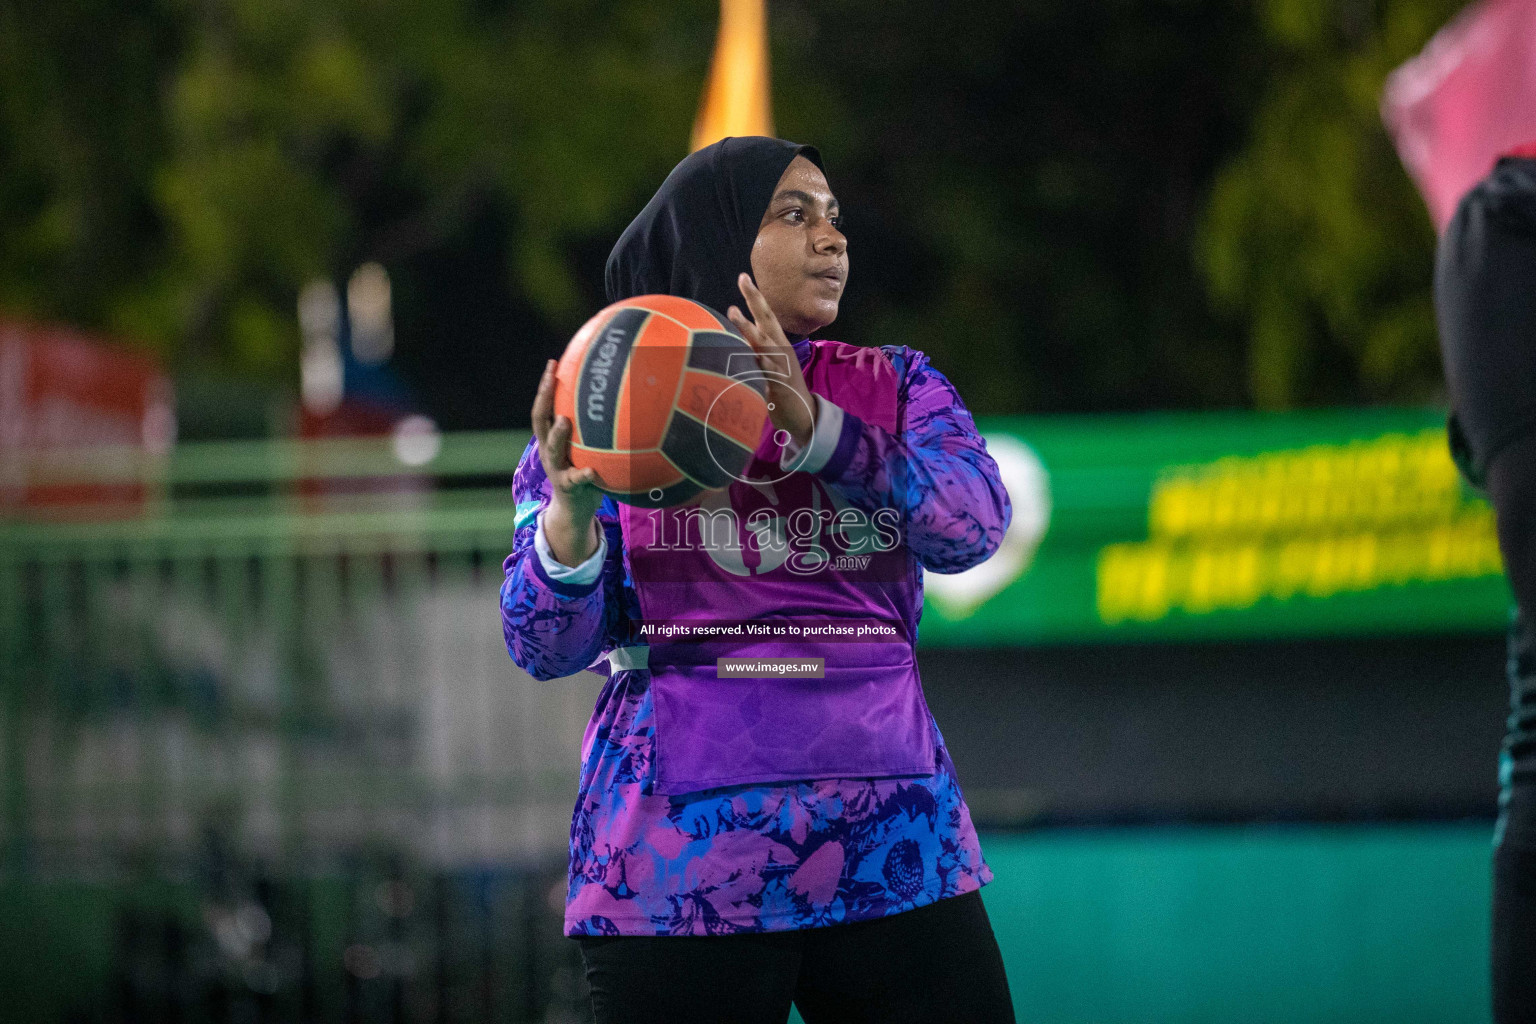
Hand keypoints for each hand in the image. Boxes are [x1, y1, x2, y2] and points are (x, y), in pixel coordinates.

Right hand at [531, 358, 602, 565]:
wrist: (574, 509)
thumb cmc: (585, 469)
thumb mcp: (585, 447)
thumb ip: (594, 428)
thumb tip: (621, 399)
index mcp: (551, 438)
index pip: (544, 407)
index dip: (546, 386)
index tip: (553, 363)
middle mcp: (548, 450)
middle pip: (540, 421)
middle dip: (544, 398)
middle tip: (552, 378)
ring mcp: (556, 469)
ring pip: (552, 449)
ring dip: (557, 435)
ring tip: (564, 421)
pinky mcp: (568, 487)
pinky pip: (576, 479)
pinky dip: (583, 474)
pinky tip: (594, 470)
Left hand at [727, 273, 817, 449]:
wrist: (804, 415)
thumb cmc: (782, 388)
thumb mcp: (769, 364)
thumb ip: (757, 349)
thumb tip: (743, 336)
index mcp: (777, 344)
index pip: (765, 315)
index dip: (755, 296)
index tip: (743, 276)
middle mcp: (779, 350)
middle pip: (766, 320)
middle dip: (754, 299)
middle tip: (743, 280)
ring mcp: (780, 366)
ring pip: (762, 343)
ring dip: (747, 328)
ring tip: (733, 312)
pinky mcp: (779, 385)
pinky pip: (768, 372)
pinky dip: (761, 364)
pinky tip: (753, 356)